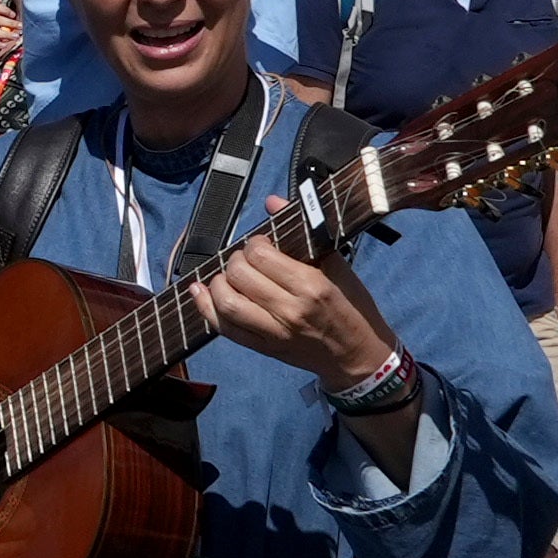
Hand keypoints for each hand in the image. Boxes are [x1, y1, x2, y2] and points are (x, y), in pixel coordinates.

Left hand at [190, 229, 399, 394]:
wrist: (358, 356)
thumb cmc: (352, 307)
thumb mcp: (338, 267)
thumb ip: (304, 233)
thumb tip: (272, 201)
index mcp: (311, 286)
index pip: (261, 256)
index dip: (254, 244)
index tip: (261, 244)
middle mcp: (289, 310)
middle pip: (239, 276)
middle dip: (235, 260)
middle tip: (245, 258)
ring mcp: (274, 332)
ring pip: (226, 303)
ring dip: (217, 282)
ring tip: (226, 275)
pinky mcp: (264, 348)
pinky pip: (225, 329)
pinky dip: (207, 308)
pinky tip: (200, 293)